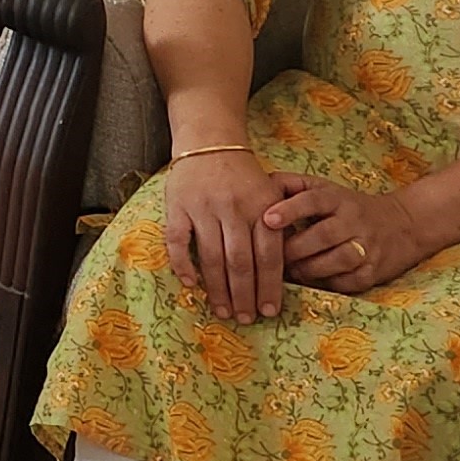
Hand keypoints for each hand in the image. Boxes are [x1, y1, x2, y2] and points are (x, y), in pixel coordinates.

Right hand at [161, 147, 296, 320]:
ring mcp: (203, 208)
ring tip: (222, 310)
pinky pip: (178, 241)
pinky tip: (191, 284)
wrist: (210, 142)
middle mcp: (234, 209)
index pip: (269, 256)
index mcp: (262, 208)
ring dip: (217, 289)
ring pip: (211, 256)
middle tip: (245, 318)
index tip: (269, 311)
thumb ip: (277, 230)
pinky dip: (183, 264)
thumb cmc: (245, 177)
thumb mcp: (271, 196)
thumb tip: (281, 277)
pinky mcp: (177, 206)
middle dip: (244, 295)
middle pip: (241, 262)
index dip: (269, 287)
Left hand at [268, 173, 445, 295]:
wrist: (402, 225)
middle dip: (293, 249)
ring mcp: (367, 247)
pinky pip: (347, 282)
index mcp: (337, 198)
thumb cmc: (345, 206)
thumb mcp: (322, 188)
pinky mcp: (374, 272)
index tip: (267, 219)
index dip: (289, 209)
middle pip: (322, 236)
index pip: (312, 200)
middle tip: (270, 257)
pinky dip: (326, 283)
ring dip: (307, 268)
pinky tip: (311, 280)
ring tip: (289, 270)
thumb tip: (254, 184)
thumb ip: (289, 185)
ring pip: (336, 260)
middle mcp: (355, 220)